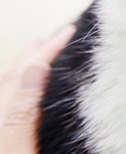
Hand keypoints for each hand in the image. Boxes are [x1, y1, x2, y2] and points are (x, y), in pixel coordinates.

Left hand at [0, 26, 75, 152]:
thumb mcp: (20, 144)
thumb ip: (24, 109)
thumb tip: (35, 68)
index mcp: (2, 114)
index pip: (26, 72)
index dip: (49, 50)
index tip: (69, 31)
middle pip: (14, 76)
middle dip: (36, 53)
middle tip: (55, 35)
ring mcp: (2, 126)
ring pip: (9, 88)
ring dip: (25, 67)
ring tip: (36, 51)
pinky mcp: (6, 137)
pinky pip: (10, 101)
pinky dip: (20, 87)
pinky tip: (27, 90)